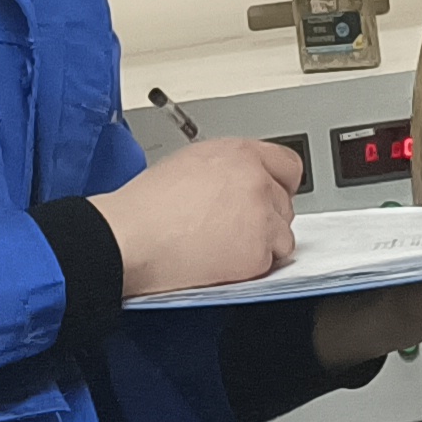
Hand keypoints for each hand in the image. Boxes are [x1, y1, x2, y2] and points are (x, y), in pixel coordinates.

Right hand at [93, 133, 303, 296]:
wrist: (133, 238)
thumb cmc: (146, 206)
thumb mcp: (190, 163)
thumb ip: (227, 169)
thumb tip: (238, 183)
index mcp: (239, 153)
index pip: (288, 165)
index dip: (279, 185)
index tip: (271, 197)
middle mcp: (256, 180)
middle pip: (285, 203)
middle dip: (266, 218)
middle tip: (234, 229)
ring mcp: (261, 217)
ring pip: (283, 237)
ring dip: (261, 245)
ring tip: (224, 247)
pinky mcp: (258, 252)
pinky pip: (269, 264)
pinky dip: (250, 268)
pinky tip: (220, 261)